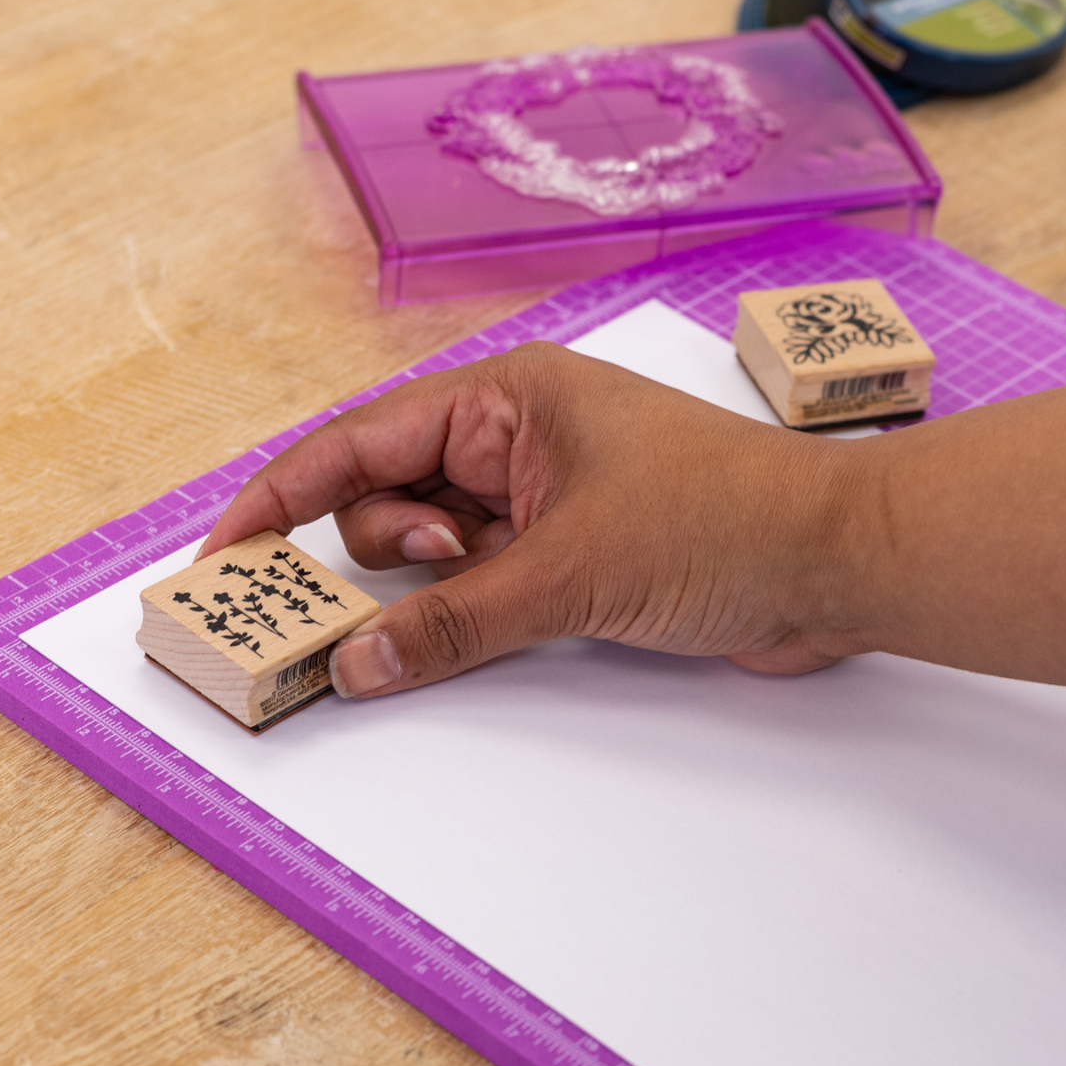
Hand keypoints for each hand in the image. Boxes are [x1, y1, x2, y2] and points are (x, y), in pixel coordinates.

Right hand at [199, 344, 879, 697]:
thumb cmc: (723, 523)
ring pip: (433, 546)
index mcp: (509, 400)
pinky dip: (456, 613)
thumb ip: (455, 621)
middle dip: (369, 551)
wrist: (837, 565)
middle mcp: (517, 441)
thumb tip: (356, 665)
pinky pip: (480, 583)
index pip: (364, 439)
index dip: (285, 493)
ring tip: (459, 609)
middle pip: (387, 493)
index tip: (228, 555)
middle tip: (369, 603)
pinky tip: (446, 642)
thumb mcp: (571, 572)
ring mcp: (542, 500)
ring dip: (422, 588)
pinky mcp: (570, 555)